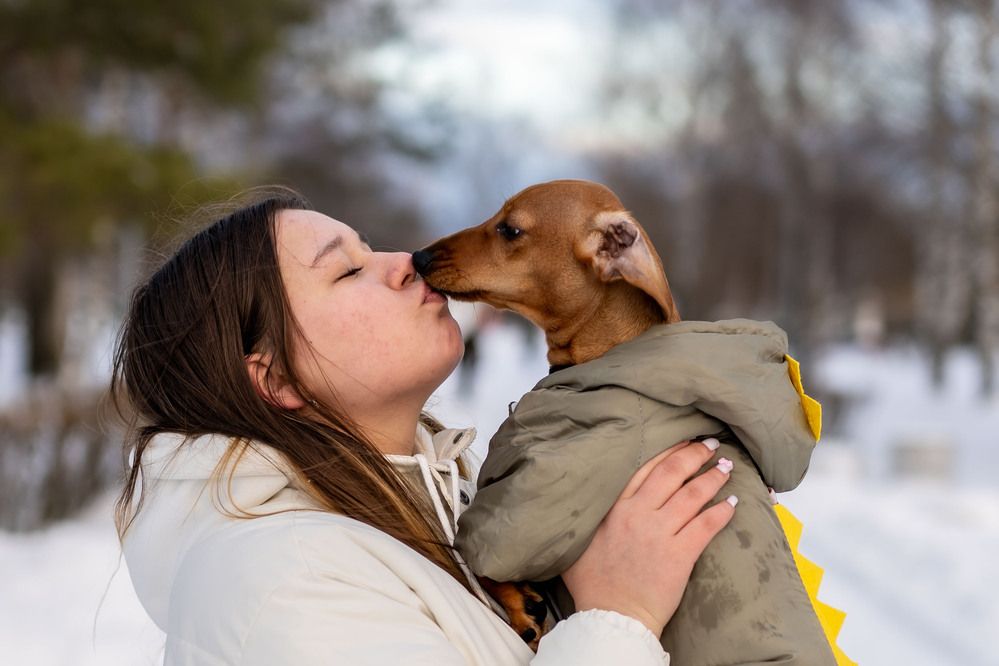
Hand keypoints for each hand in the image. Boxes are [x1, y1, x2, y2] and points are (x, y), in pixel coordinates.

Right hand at [561, 439, 735, 636]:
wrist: (611, 617)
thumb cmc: (592, 584)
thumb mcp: (578, 542)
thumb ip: (589, 517)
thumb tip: (586, 503)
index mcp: (615, 508)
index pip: (646, 468)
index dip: (668, 451)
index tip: (683, 441)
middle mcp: (639, 514)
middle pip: (672, 473)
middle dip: (695, 454)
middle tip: (711, 445)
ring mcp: (661, 533)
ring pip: (693, 495)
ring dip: (713, 477)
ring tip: (727, 467)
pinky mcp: (680, 555)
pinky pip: (706, 526)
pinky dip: (721, 512)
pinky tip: (732, 504)